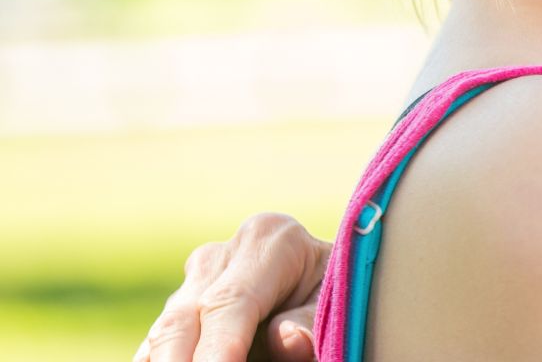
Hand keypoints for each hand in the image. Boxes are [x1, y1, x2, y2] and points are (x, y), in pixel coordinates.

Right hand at [134, 212, 329, 361]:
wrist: (319, 283)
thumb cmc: (336, 292)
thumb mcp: (338, 299)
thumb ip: (313, 320)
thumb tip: (287, 340)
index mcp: (267, 241)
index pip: (229, 304)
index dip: (218, 352)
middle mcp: (220, 256)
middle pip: (180, 322)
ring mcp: (191, 282)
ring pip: (160, 336)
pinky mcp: (176, 310)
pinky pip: (155, 346)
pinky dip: (160, 361)